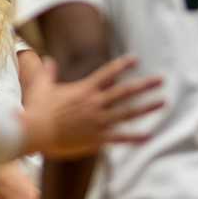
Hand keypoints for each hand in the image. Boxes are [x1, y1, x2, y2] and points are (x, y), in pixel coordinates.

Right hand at [20, 55, 164, 159]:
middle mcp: (95, 103)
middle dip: (145, 85)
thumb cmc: (36, 109)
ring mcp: (98, 121)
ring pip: (128, 113)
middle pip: (126, 92)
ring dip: (147, 108)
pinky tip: (149, 136)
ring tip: (162, 102)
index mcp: (84, 89)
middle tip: (161, 80)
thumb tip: (47, 60)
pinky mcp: (97, 138)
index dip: (123, 65)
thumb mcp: (41, 86)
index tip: (136, 59)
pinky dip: (136, 137)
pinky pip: (121, 138)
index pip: (108, 73)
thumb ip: (48, 72)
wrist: (35, 131)